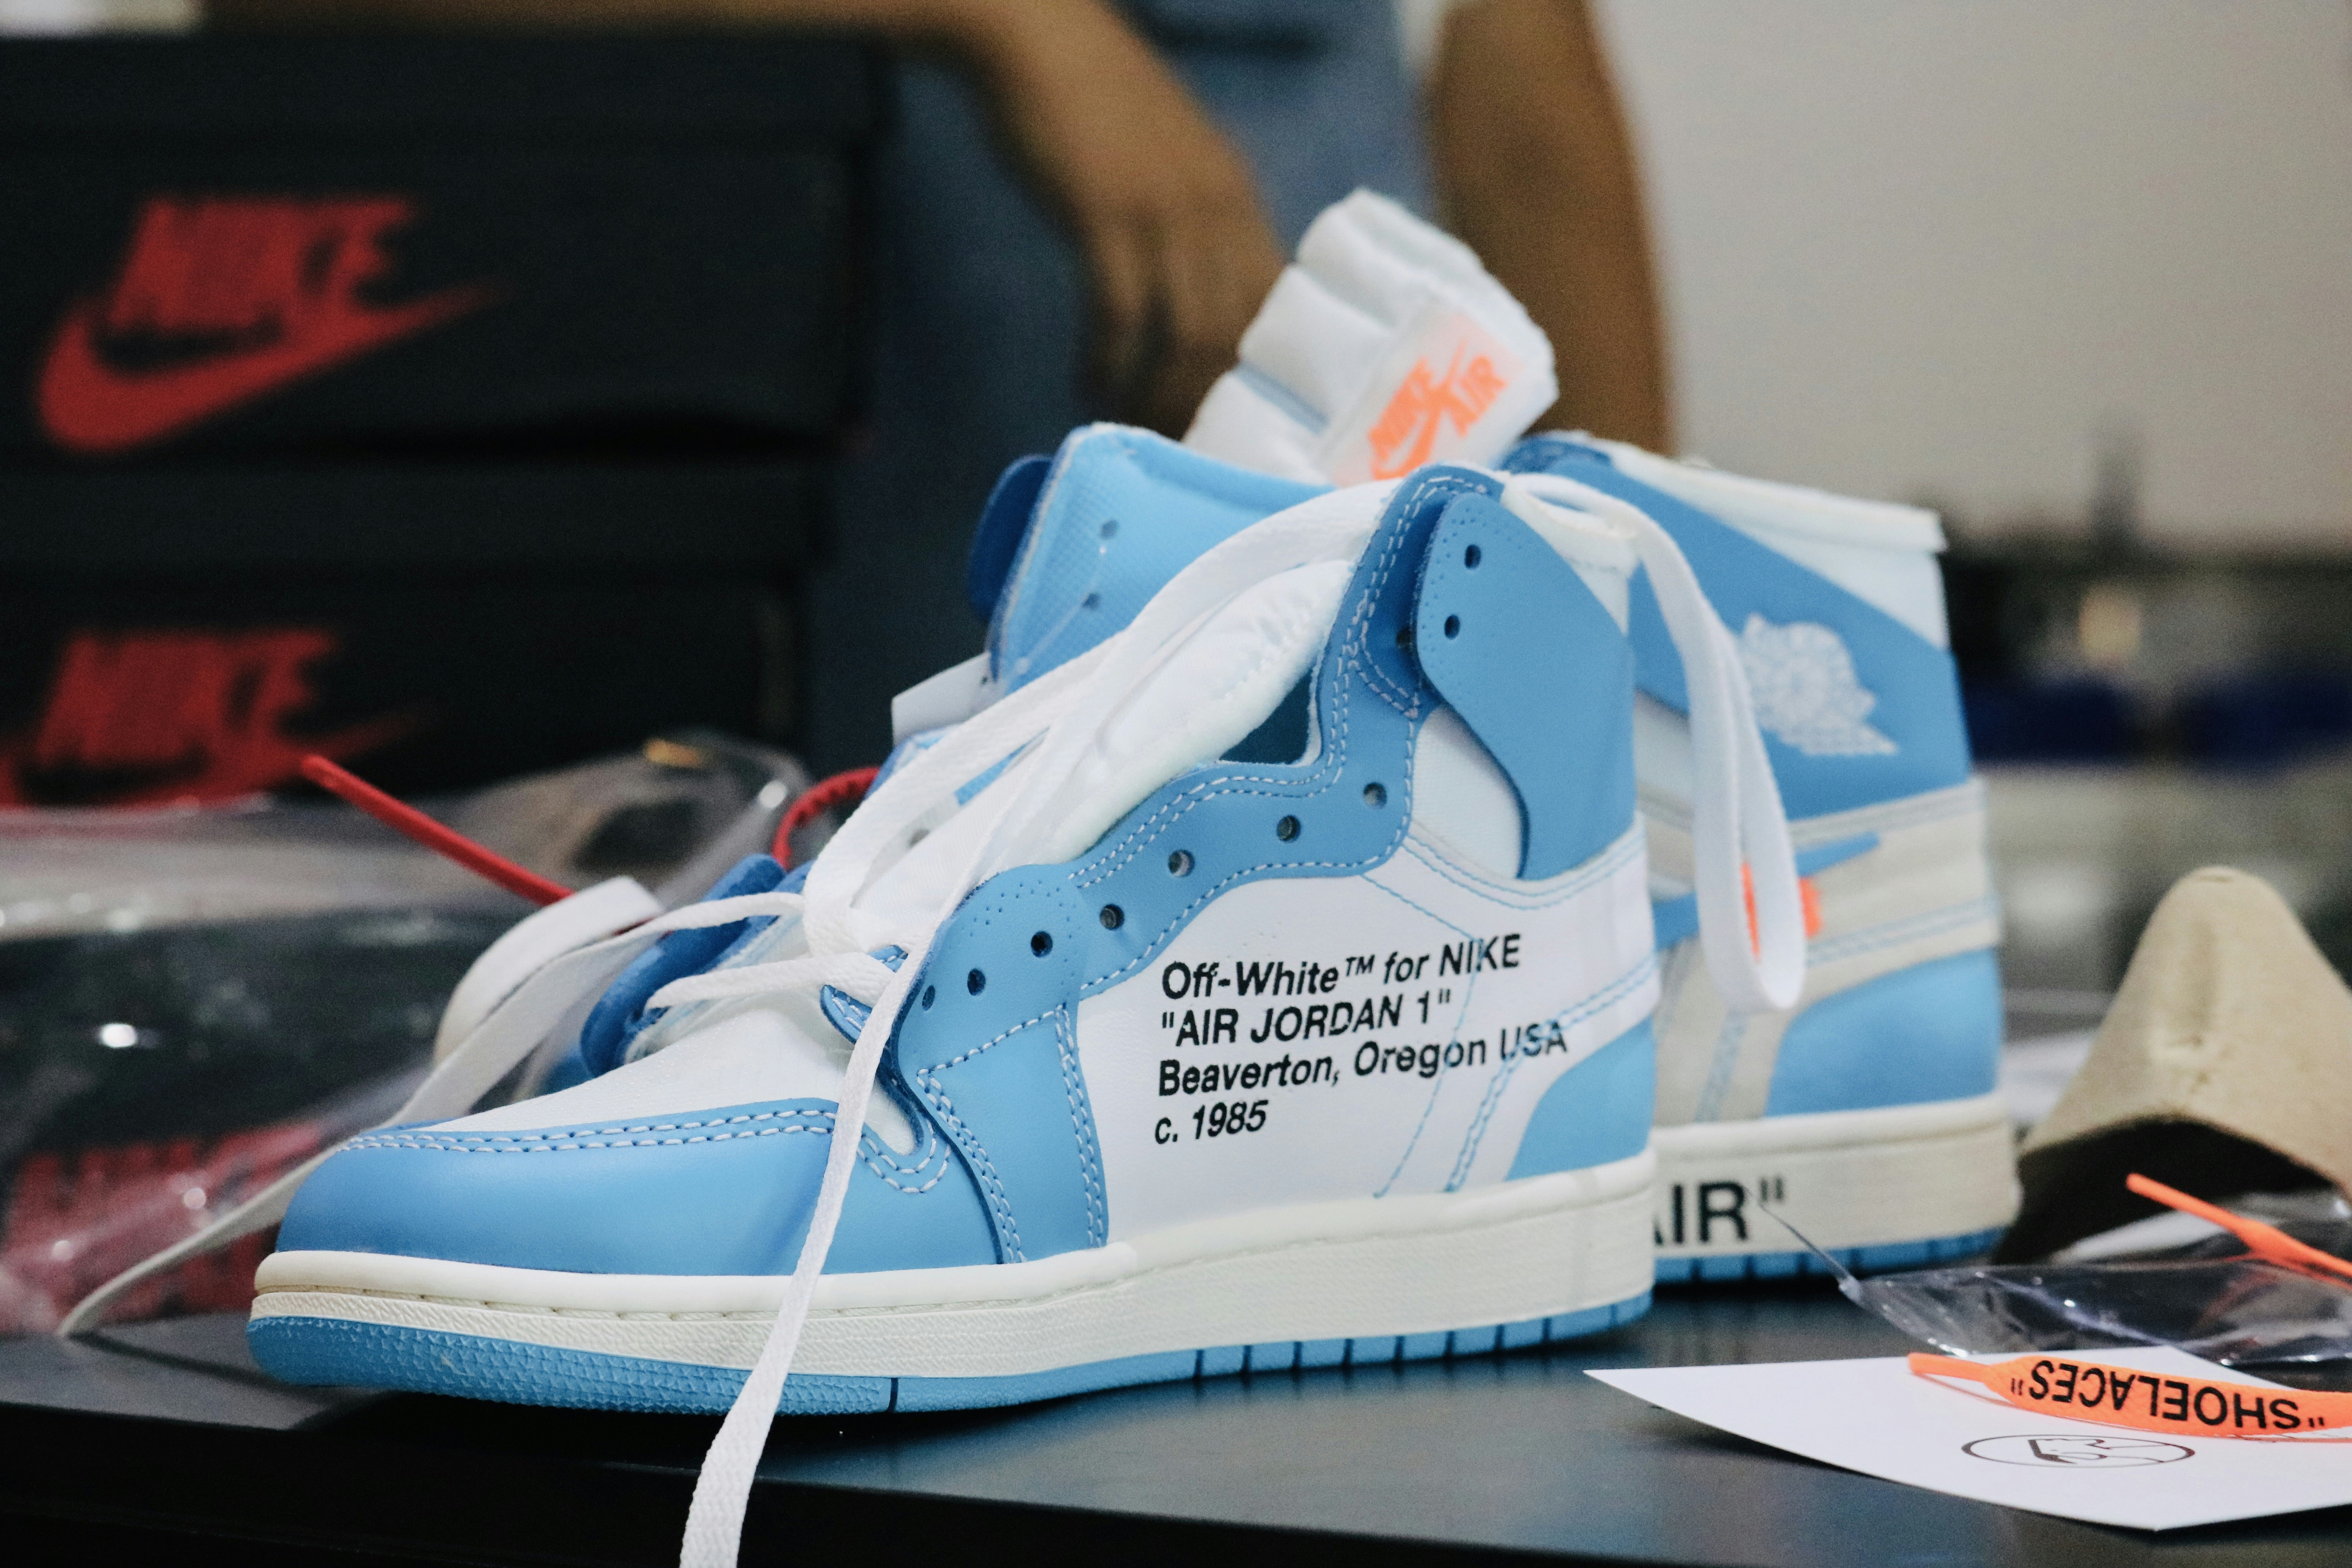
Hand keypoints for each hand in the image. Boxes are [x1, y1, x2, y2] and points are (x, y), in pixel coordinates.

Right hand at [958, 0, 1284, 433]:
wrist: (1037, 35)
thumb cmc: (1096, 103)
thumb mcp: (1171, 162)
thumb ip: (1197, 220)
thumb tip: (1208, 298)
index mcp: (1237, 195)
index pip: (1276, 302)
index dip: (1260, 371)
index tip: (1233, 416)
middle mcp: (1215, 205)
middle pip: (1236, 331)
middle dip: (1208, 398)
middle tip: (1179, 441)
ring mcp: (1163, 210)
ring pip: (1186, 333)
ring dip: (1159, 391)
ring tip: (1132, 421)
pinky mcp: (1105, 214)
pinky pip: (1119, 313)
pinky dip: (1106, 360)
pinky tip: (1087, 382)